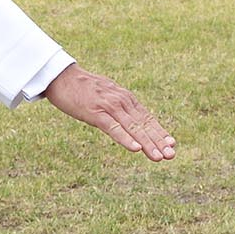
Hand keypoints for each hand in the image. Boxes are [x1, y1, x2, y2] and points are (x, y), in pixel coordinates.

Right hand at [44, 64, 176, 160]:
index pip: (147, 118)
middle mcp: (122, 102)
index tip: (172, 144)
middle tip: (171, 155)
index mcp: (125, 99)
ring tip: (159, 157)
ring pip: (133, 129)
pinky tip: (136, 149)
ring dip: (147, 144)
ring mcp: (110, 107)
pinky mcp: (96, 113)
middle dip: (158, 141)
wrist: (62, 76)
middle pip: (144, 125)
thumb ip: (118, 106)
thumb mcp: (106, 95)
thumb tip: (126, 116)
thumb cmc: (82, 88)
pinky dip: (126, 139)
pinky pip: (114, 128)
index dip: (160, 132)